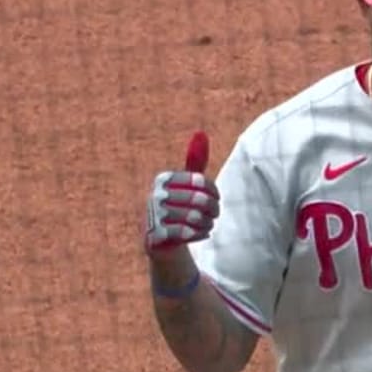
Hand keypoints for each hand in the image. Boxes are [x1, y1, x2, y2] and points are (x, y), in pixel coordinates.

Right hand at [144, 130, 219, 257]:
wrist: (160, 239)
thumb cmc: (178, 206)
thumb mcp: (186, 184)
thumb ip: (195, 160)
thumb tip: (201, 132)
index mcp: (164, 179)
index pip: (200, 181)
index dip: (214, 191)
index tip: (216, 198)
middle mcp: (156, 194)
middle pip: (200, 200)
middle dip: (213, 210)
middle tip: (214, 215)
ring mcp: (154, 215)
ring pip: (195, 218)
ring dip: (207, 224)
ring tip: (207, 225)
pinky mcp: (156, 235)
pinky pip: (187, 233)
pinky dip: (199, 235)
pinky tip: (200, 234)